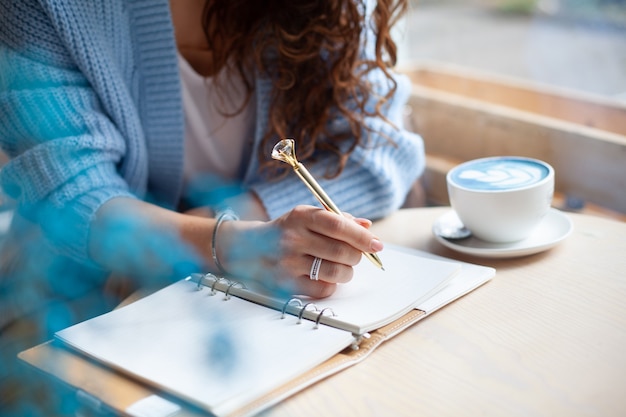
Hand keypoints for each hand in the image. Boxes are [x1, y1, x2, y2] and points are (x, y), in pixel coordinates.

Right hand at [217, 205, 382, 297]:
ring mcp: (287, 263)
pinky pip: (324, 289)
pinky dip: (331, 285)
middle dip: (356, 256)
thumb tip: (367, 227)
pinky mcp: (285, 285)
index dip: (362, 236)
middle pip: (342, 251)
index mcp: (300, 216)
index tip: (377, 245)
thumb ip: (338, 220)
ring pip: (336, 272)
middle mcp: (292, 238)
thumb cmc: (285, 232)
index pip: (338, 225)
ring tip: (340, 267)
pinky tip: (324, 277)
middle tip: (354, 256)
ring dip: (347, 272)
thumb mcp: (306, 217)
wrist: (245, 249)